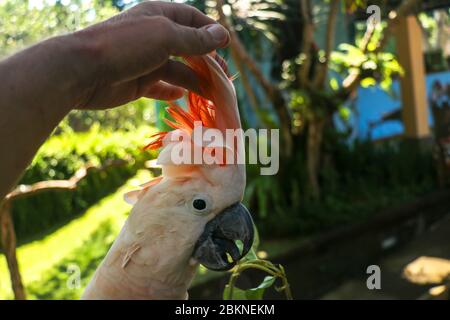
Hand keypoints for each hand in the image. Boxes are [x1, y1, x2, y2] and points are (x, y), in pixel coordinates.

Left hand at [73, 1, 229, 108]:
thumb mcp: (165, 37)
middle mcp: (152, 37)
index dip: (210, 30)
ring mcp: (145, 61)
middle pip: (187, 47)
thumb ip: (195, 39)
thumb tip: (222, 35)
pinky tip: (183, 97)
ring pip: (177, 70)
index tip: (226, 46)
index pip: (191, 19)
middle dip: (206, 60)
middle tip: (223, 76)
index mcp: (158, 16)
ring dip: (194, 80)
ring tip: (211, 93)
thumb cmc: (125, 46)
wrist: (83, 71)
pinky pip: (160, 87)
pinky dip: (172, 92)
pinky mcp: (137, 82)